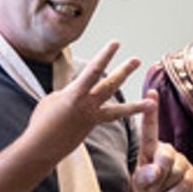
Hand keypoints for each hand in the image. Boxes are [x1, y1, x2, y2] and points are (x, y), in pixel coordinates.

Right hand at [25, 41, 145, 157]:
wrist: (42, 148)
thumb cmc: (41, 122)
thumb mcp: (52, 99)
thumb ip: (68, 92)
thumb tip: (78, 93)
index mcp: (75, 95)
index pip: (94, 70)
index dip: (106, 56)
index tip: (116, 43)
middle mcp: (87, 105)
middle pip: (110, 85)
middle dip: (124, 71)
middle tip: (137, 60)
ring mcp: (92, 118)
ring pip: (118, 109)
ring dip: (135, 105)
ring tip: (150, 101)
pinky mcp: (92, 127)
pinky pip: (109, 118)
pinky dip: (117, 115)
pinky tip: (127, 111)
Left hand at [131, 91, 192, 191]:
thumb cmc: (147, 190)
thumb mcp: (138, 184)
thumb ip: (143, 176)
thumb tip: (156, 170)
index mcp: (149, 148)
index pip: (150, 129)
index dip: (151, 112)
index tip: (152, 94)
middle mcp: (167, 150)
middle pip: (165, 157)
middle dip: (157, 176)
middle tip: (151, 187)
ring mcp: (181, 161)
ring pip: (175, 173)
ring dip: (164, 188)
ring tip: (159, 191)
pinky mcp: (192, 174)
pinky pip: (183, 185)